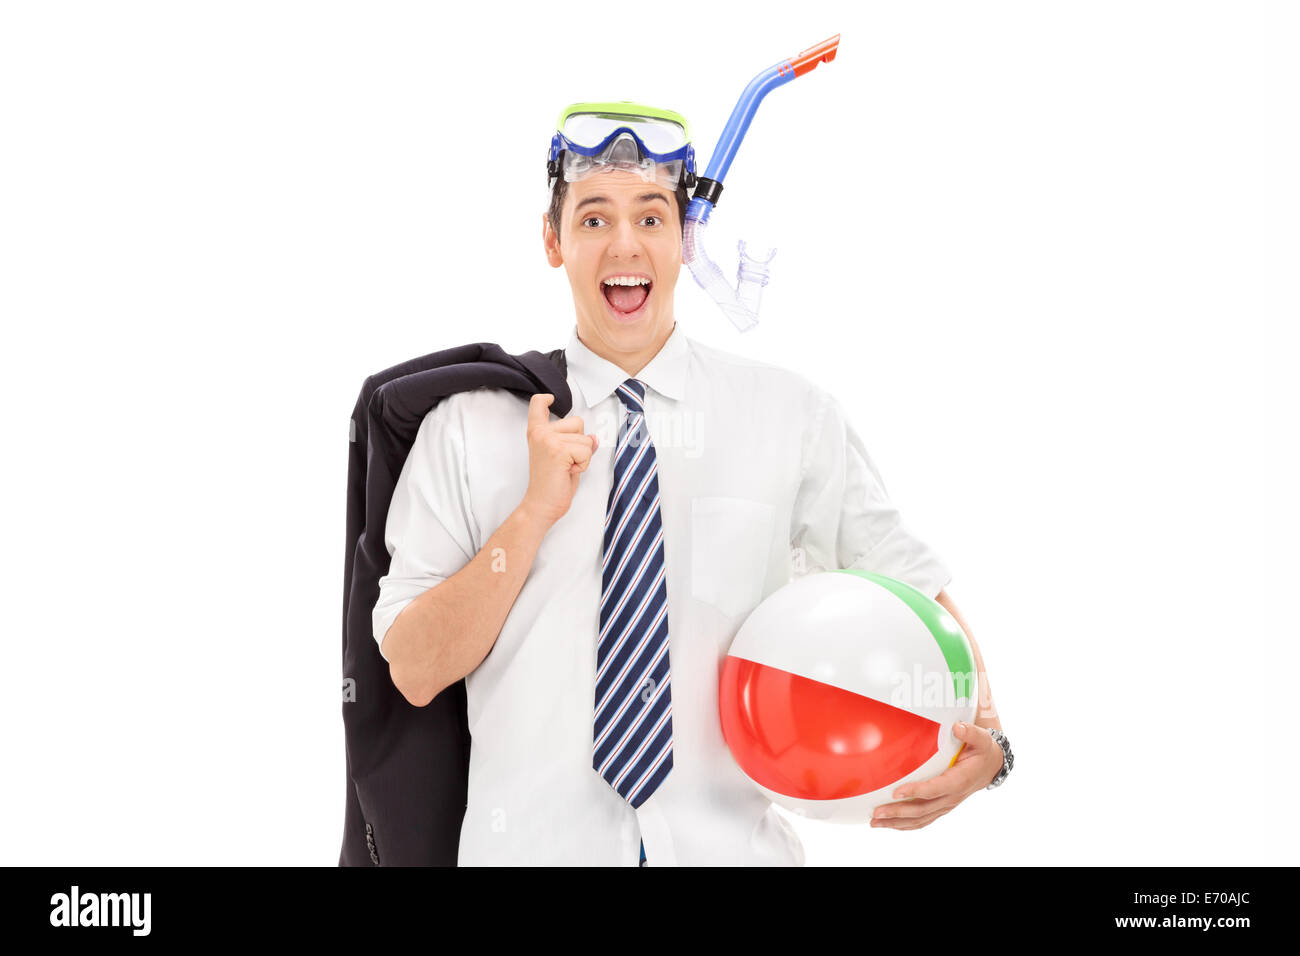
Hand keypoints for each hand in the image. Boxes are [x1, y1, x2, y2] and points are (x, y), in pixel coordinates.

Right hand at [520, 393, 598, 525]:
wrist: (541, 505)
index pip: (538, 404)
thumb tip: (594, 437)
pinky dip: (583, 464)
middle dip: (579, 442)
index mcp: (537, 432)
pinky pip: (586, 451)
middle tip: (564, 462)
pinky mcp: (559, 450)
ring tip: (566, 468)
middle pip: (577, 422)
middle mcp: (540, 432)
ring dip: (582, 456)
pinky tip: (568, 472)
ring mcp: (549, 440)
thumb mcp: (563, 456)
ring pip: (585, 439)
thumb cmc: (551, 483)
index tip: (550, 399)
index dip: (546, 399)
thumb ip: (574, 442)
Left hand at [870, 722, 1003, 829]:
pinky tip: (888, 825)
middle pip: (923, 809)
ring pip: (920, 819)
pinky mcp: (941, 807)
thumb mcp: (982, 739)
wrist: (990, 768)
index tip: (897, 792)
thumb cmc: (982, 752)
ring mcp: (946, 804)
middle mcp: (952, 796)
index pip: (937, 788)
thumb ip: (971, 733)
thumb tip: (958, 727)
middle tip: (876, 812)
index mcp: (960, 780)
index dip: (917, 791)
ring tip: (875, 822)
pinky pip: (923, 821)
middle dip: (899, 812)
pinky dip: (905, 825)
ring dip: (897, 822)